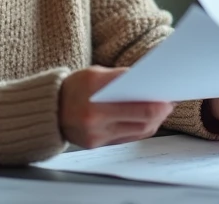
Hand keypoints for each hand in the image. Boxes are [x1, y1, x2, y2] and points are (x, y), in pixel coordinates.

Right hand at [58, 66, 174, 148]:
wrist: (48, 109)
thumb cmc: (75, 87)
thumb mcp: (96, 73)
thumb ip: (122, 77)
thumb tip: (150, 81)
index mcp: (95, 93)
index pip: (138, 103)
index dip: (159, 102)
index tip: (169, 96)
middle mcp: (95, 117)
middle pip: (143, 120)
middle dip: (161, 111)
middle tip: (170, 103)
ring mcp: (96, 134)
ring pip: (139, 131)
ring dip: (154, 121)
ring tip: (161, 110)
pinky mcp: (97, 145)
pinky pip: (128, 138)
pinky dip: (141, 129)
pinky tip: (146, 119)